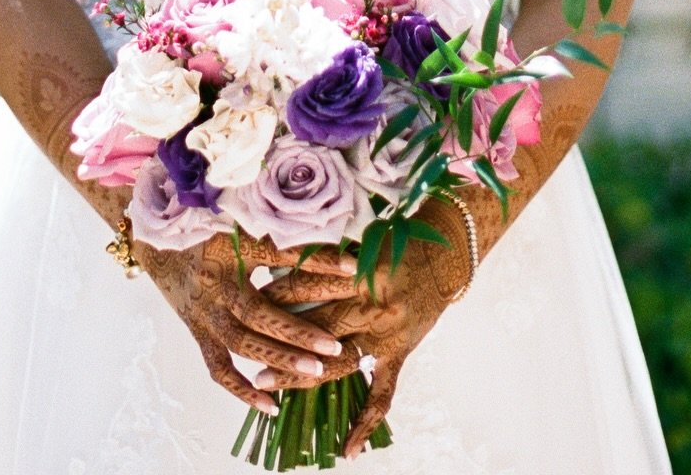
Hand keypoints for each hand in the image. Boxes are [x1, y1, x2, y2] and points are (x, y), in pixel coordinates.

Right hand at [134, 231, 363, 414]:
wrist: (156, 240)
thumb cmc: (206, 223)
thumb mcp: (237, 219)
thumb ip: (275, 229)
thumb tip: (327, 231)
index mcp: (230, 248)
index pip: (280, 255)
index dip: (317, 261)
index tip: (355, 269)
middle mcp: (217, 284)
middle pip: (259, 313)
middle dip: (298, 332)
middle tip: (333, 346)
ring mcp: (206, 312)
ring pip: (243, 343)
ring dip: (279, 359)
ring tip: (316, 372)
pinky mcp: (198, 332)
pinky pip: (220, 368)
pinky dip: (243, 390)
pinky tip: (271, 406)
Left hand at [266, 210, 470, 457]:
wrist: (444, 254)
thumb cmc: (398, 242)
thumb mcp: (359, 241)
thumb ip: (325, 258)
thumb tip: (278, 269)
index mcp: (357, 270)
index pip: (307, 283)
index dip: (275, 293)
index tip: (247, 299)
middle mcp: (370, 303)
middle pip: (316, 326)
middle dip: (279, 339)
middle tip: (246, 352)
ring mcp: (385, 333)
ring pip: (337, 362)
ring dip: (301, 374)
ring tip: (266, 383)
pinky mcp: (398, 353)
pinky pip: (381, 394)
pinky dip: (365, 423)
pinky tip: (347, 448)